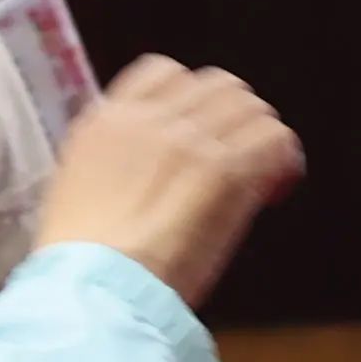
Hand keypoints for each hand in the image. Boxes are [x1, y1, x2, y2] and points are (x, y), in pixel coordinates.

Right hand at [31, 60, 304, 308]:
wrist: (92, 289)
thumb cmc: (79, 262)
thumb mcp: (78, 191)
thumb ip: (116, 162)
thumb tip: (150, 169)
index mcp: (106, 120)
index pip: (165, 72)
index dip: (192, 99)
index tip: (198, 133)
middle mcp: (149, 118)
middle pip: (217, 84)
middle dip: (232, 117)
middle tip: (236, 158)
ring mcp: (188, 139)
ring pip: (251, 106)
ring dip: (259, 136)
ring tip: (260, 176)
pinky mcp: (223, 168)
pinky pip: (274, 138)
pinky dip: (282, 160)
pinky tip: (274, 191)